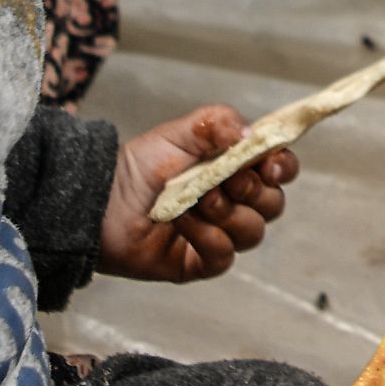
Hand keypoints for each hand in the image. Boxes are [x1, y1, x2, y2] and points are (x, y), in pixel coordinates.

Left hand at [102, 103, 282, 280]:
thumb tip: (253, 135)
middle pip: (274, 204)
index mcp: (236, 168)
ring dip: (226, 213)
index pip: (280, 170)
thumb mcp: (180, 132)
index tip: (269, 163)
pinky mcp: (201, 262)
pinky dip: (206, 237)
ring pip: (253, 232)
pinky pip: (224, 256)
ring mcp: (220, 234)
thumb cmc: (140, 165)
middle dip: (253, 190)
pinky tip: (180, 223)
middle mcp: (234, 203)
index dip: (283, 167)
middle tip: (224, 179)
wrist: (101, 199)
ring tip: (196, 200)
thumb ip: (219, 123)